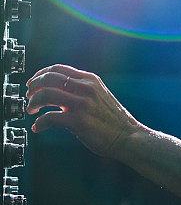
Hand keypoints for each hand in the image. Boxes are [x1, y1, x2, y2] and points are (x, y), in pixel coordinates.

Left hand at [26, 64, 140, 157]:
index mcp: (89, 80)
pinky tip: (38, 127)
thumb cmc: (113, 119)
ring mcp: (82, 104)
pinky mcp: (78, 121)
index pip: (58, 68)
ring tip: (31, 110)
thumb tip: (57, 91)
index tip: (33, 83)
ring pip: (46, 94)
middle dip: (33, 86)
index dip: (40, 74)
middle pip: (49, 78)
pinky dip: (39, 123)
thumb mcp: (99, 95)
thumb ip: (81, 90)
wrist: (128, 136)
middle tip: (29, 96)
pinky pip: (50, 117)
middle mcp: (85, 88)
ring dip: (33, 102)